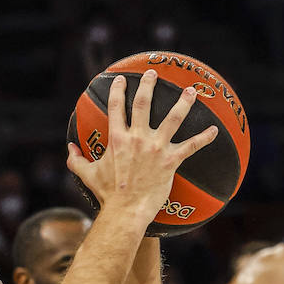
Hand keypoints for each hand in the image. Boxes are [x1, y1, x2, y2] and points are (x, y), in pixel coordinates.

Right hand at [66, 70, 218, 223]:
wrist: (125, 210)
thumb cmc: (107, 194)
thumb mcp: (87, 174)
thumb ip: (76, 159)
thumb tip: (69, 148)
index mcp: (117, 139)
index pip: (116, 107)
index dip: (118, 91)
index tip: (121, 80)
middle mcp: (137, 138)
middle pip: (143, 104)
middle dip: (148, 85)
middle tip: (153, 73)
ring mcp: (156, 148)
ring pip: (173, 118)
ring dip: (183, 103)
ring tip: (190, 91)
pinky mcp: (171, 161)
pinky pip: (191, 146)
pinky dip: (204, 138)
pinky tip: (214, 130)